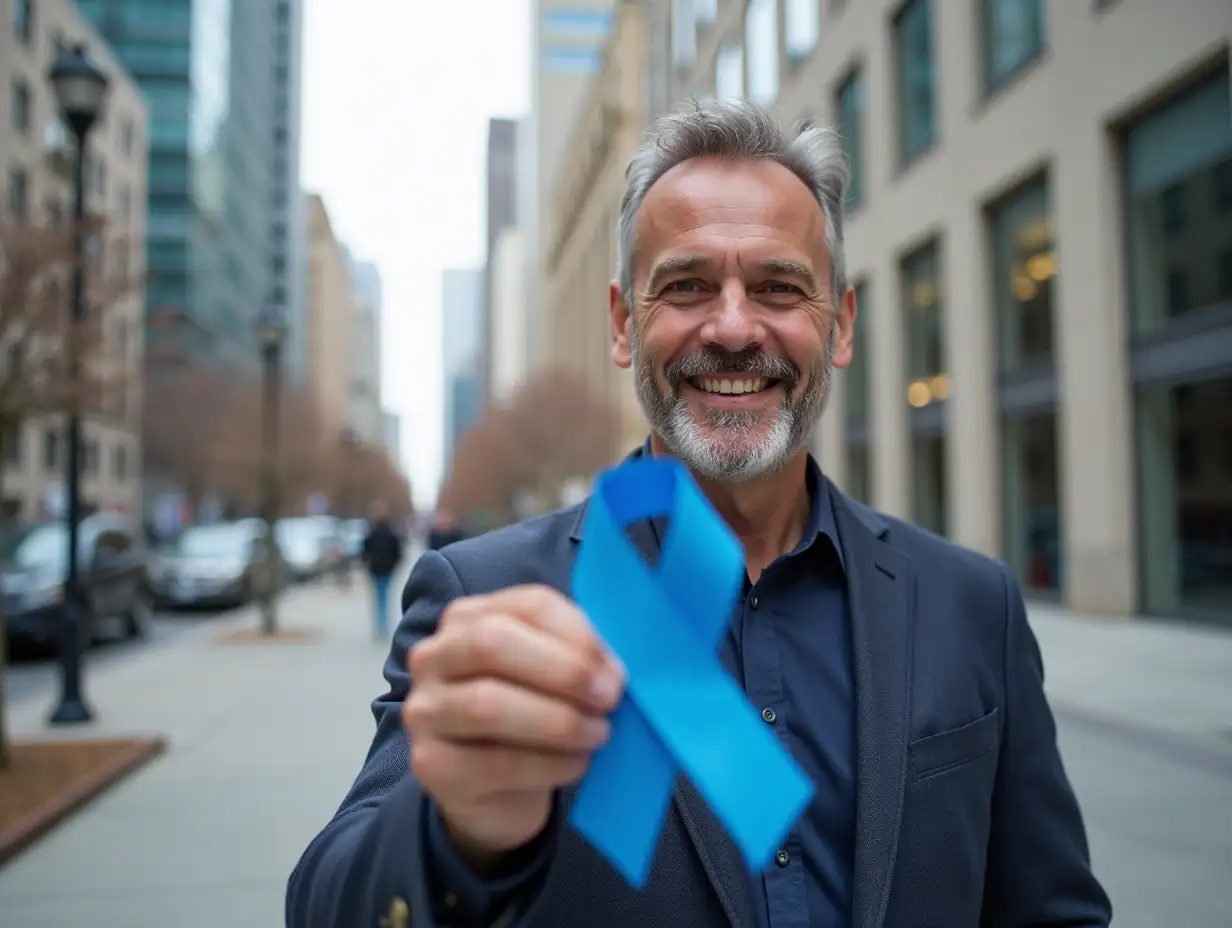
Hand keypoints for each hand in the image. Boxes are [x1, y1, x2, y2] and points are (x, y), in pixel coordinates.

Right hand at [404, 584, 623, 871]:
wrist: (493, 791)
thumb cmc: (530, 719)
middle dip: (563, 671)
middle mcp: (434, 657)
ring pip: (487, 705)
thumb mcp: (548, 675)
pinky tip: (576, 764)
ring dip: (558, 721)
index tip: (614, 670)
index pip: (527, 604)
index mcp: (468, 618)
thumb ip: (575, 656)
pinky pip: (495, 762)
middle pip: (492, 643)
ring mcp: (425, 711)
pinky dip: (548, 763)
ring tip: (597, 734)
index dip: (577, 634)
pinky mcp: (431, 765)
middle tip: (608, 699)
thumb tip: (611, 668)